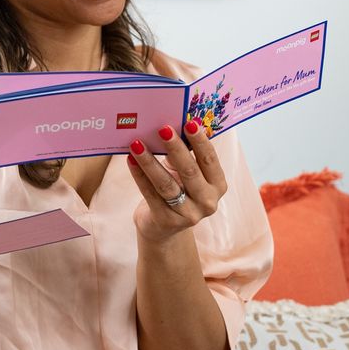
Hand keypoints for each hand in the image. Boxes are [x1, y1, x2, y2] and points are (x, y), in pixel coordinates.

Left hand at [126, 118, 227, 241]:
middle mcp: (207, 202)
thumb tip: (175, 125)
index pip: (210, 159)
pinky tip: (131, 160)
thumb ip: (187, 154)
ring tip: (137, 143)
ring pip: (166, 184)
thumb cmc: (179, 190)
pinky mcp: (166, 220)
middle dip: (175, 148)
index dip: (200, 141)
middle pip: (189, 171)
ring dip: (150, 161)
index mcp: (218, 185)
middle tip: (162, 128)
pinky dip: (139, 175)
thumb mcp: (187, 174)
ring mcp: (188, 214)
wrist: (164, 227)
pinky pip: (150, 193)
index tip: (189, 122)